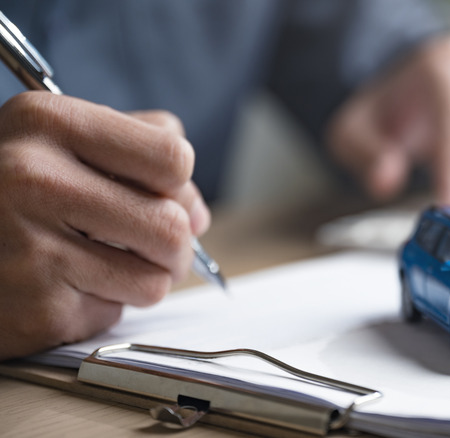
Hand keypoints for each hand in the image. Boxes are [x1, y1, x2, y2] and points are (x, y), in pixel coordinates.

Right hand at [0, 92, 209, 359]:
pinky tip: (62, 286)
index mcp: (48, 122)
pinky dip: (100, 305)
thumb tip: (198, 210)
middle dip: (175, 245)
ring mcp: (29, 248)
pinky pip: (113, 313)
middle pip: (173, 226)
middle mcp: (33, 180)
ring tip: (103, 264)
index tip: (161, 193)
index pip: (172, 157)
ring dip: (143, 279)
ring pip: (155, 280)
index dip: (178, 183)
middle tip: (150, 245)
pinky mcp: (32, 309)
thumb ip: (137, 148)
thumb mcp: (56, 139)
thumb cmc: (5, 189)